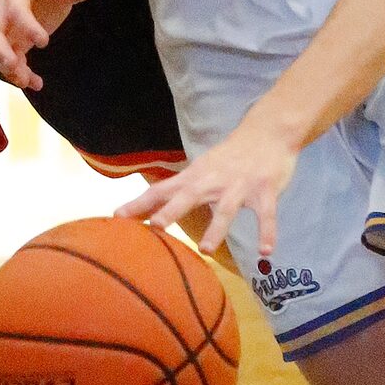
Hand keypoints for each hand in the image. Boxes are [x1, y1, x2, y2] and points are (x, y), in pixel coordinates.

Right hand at [0, 0, 89, 89]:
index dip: (26, 26)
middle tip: (14, 66)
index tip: (45, 42)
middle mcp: (4, 6)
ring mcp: (6, 24)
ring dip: (8, 68)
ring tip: (27, 82)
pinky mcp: (14, 38)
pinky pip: (10, 58)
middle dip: (0, 50)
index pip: (15, 8)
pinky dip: (19, 72)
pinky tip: (36, 83)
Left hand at [117, 110, 299, 259]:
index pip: (161, 190)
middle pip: (189, 196)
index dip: (139, 204)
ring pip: (226, 209)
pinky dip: (267, 232)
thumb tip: (149, 210)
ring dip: (216, 229)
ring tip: (205, 250)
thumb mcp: (200, 169)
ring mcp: (240, 186)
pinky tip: (266, 252)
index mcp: (195, 177)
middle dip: (171, 211)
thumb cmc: (229, 157)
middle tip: (155, 227)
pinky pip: (266, 215)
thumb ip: (178, 190)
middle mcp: (213, 181)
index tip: (117, 218)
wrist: (268, 132)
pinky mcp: (265, 191)